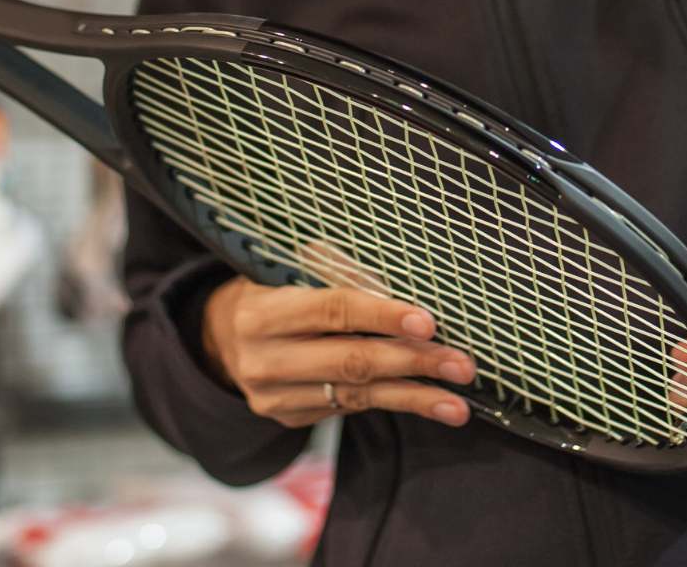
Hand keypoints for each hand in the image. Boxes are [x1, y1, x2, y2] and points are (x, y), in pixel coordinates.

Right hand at [200, 277, 476, 429]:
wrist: (225, 338)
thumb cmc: (271, 290)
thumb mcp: (290, 268)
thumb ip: (338, 272)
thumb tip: (399, 287)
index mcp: (262, 312)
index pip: (332, 311)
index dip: (383, 316)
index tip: (428, 323)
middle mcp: (265, 360)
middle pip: (351, 361)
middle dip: (413, 362)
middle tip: (461, 365)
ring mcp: (276, 397)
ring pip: (357, 396)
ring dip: (414, 398)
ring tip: (457, 404)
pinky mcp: (291, 418)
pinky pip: (351, 408)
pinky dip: (393, 403)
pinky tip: (429, 402)